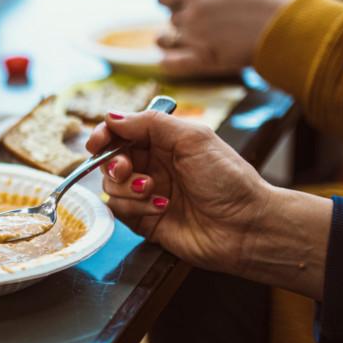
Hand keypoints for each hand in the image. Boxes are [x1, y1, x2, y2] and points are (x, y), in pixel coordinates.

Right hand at [88, 110, 330, 298]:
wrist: (245, 226)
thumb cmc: (228, 179)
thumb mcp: (192, 138)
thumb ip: (150, 124)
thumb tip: (112, 116)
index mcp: (166, 141)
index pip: (123, 132)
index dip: (106, 134)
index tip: (97, 141)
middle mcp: (154, 165)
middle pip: (111, 158)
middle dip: (113, 162)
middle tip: (126, 169)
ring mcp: (147, 193)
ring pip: (112, 185)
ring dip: (127, 187)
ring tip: (153, 191)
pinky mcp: (144, 220)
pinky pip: (120, 210)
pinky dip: (134, 207)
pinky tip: (160, 207)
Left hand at [156, 0, 297, 74]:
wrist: (287, 24)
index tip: (179, 2)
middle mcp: (194, 10)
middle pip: (172, 16)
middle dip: (184, 17)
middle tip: (205, 22)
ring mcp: (197, 34)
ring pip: (175, 37)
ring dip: (187, 36)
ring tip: (210, 36)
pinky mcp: (204, 57)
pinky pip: (172, 63)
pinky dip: (169, 62)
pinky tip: (170, 61)